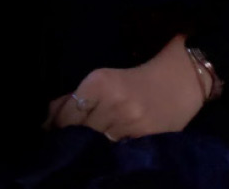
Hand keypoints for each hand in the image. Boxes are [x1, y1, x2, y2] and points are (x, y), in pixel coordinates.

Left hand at [45, 35, 207, 141]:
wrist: (179, 79)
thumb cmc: (137, 78)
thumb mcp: (105, 79)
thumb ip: (78, 96)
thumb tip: (49, 114)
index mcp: (99, 81)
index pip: (68, 113)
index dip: (57, 125)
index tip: (51, 131)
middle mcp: (112, 101)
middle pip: (80, 130)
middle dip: (72, 136)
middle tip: (68, 139)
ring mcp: (129, 122)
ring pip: (97, 143)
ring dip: (91, 145)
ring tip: (90, 142)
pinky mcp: (143, 138)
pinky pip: (116, 150)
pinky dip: (109, 150)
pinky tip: (108, 147)